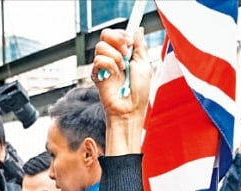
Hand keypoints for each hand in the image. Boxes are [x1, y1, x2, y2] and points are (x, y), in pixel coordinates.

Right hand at [93, 28, 150, 154]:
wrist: (130, 109)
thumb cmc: (139, 93)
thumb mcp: (144, 65)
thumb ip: (140, 46)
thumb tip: (138, 30)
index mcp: (124, 55)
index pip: (116, 34)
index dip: (122, 34)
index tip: (130, 42)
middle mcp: (112, 58)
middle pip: (105, 34)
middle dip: (117, 39)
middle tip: (126, 52)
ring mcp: (103, 66)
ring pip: (101, 46)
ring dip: (115, 56)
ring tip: (122, 69)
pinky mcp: (96, 75)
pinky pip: (98, 60)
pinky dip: (109, 66)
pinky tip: (114, 76)